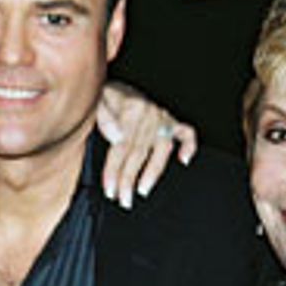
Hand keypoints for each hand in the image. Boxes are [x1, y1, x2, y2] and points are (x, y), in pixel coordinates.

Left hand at [96, 81, 196, 208]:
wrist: (113, 85)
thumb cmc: (102, 97)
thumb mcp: (95, 102)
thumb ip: (102, 118)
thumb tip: (115, 135)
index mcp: (129, 111)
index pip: (121, 148)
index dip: (114, 171)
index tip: (109, 190)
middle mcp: (148, 115)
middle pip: (138, 154)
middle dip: (129, 180)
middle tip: (124, 200)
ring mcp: (161, 118)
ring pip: (161, 151)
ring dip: (151, 173)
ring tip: (143, 191)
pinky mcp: (171, 120)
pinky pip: (185, 132)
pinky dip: (189, 145)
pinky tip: (184, 159)